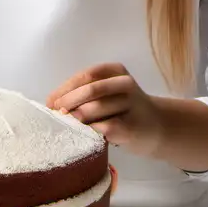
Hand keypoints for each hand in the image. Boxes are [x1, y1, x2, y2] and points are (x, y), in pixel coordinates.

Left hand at [45, 63, 162, 155]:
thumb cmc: (124, 109)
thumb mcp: (108, 93)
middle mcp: (126, 84)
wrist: (157, 128)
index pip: (86, 76)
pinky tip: (85, 135)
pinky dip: (89, 131)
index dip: (65, 88)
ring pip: (94, 110)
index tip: (50, 102)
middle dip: (68, 103)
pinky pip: (102, 128)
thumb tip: (52, 102)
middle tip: (56, 115)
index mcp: (116, 70)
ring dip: (76, 119)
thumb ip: (85, 93)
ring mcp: (131, 104)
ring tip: (68, 126)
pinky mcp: (131, 126)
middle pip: (90, 90)